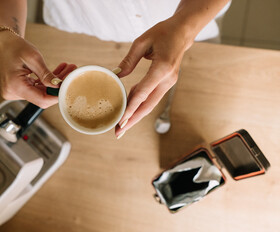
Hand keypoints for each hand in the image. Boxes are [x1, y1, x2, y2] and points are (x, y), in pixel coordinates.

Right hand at [0, 31, 75, 107]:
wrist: (2, 42)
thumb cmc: (13, 46)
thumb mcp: (33, 58)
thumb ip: (46, 74)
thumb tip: (59, 86)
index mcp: (15, 86)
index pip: (41, 100)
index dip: (56, 96)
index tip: (68, 87)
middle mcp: (13, 92)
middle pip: (42, 96)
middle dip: (58, 86)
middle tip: (71, 72)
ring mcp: (15, 92)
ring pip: (41, 92)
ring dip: (54, 82)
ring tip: (67, 69)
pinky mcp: (19, 89)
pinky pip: (36, 88)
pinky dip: (47, 81)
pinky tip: (58, 72)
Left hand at [114, 18, 192, 138]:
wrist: (183, 31)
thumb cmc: (163, 32)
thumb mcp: (142, 41)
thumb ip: (129, 60)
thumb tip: (117, 74)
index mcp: (162, 68)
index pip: (143, 93)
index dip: (131, 108)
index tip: (121, 121)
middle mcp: (167, 79)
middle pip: (148, 105)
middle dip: (133, 120)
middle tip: (119, 132)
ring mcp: (169, 82)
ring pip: (150, 104)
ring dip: (136, 115)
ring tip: (122, 126)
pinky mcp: (167, 82)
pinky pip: (152, 96)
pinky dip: (140, 104)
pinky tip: (129, 109)